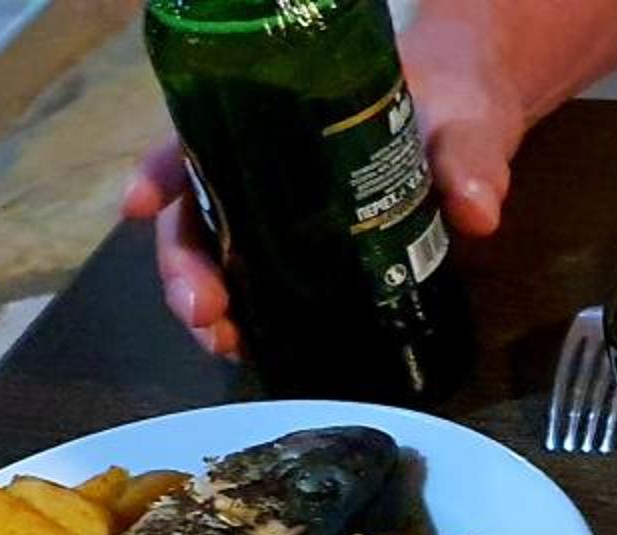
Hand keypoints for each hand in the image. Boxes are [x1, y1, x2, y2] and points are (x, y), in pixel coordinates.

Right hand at [121, 0, 616, 357]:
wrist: (475, 126)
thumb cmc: (455, 107)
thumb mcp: (465, 124)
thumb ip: (471, 161)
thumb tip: (476, 211)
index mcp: (280, 117)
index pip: (201, 138)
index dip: (161, 172)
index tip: (140, 206)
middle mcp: (265, 166)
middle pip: (198, 211)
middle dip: (186, 265)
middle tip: (203, 311)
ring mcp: (283, 214)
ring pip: (220, 254)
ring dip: (208, 301)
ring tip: (222, 341)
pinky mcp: (312, 254)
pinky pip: (262, 283)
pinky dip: (246, 316)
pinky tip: (244, 346)